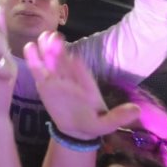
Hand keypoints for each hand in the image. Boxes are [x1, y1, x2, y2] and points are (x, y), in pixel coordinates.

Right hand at [24, 31, 139, 139]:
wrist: (76, 129)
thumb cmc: (92, 123)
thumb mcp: (107, 123)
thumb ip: (118, 117)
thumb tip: (137, 110)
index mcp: (86, 83)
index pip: (80, 70)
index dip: (75, 63)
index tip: (71, 56)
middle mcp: (71, 77)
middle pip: (64, 60)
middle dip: (58, 49)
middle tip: (53, 37)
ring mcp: (57, 78)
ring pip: (50, 60)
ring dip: (46, 49)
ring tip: (42, 37)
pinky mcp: (44, 83)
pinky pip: (38, 69)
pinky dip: (33, 59)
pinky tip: (29, 48)